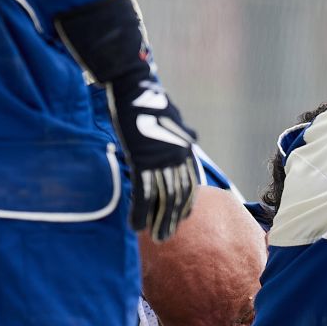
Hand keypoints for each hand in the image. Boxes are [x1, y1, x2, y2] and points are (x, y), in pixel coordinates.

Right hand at [107, 76, 197, 240]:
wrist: (134, 87)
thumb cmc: (149, 99)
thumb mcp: (173, 116)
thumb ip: (182, 131)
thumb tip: (192, 136)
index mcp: (184, 149)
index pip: (189, 184)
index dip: (186, 204)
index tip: (182, 219)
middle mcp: (177, 157)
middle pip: (177, 195)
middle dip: (172, 219)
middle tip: (166, 238)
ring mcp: (160, 159)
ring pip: (162, 198)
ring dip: (159, 221)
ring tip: (155, 238)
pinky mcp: (141, 159)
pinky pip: (142, 192)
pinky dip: (139, 212)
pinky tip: (135, 226)